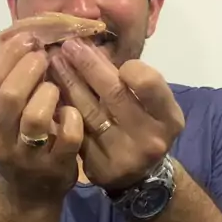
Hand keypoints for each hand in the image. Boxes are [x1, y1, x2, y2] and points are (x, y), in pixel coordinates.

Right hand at [0, 33, 83, 205]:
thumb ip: (5, 87)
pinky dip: (72, 118)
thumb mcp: (1, 121)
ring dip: (49, 93)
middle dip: (30, 68)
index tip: (28, 39)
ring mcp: (27, 158)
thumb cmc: (17, 147)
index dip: (10, 54)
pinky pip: (68, 136)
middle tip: (44, 56)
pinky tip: (72, 113)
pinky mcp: (56, 167)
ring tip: (55, 89)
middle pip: (10, 96)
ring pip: (36, 117)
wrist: (28, 196)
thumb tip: (21, 39)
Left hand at [48, 38, 184, 191]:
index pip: (149, 83)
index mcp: (169, 119)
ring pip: (89, 111)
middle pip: (113, 94)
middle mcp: (150, 139)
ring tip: (55, 62)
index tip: (108, 52)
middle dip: (87, 64)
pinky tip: (51, 91)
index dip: (126, 64)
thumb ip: (135, 81)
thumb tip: (97, 46)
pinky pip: (76, 131)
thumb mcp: (155, 105)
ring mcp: (124, 156)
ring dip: (68, 82)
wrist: (141, 176)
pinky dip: (63, 107)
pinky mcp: (99, 168)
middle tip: (68, 45)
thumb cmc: (146, 128)